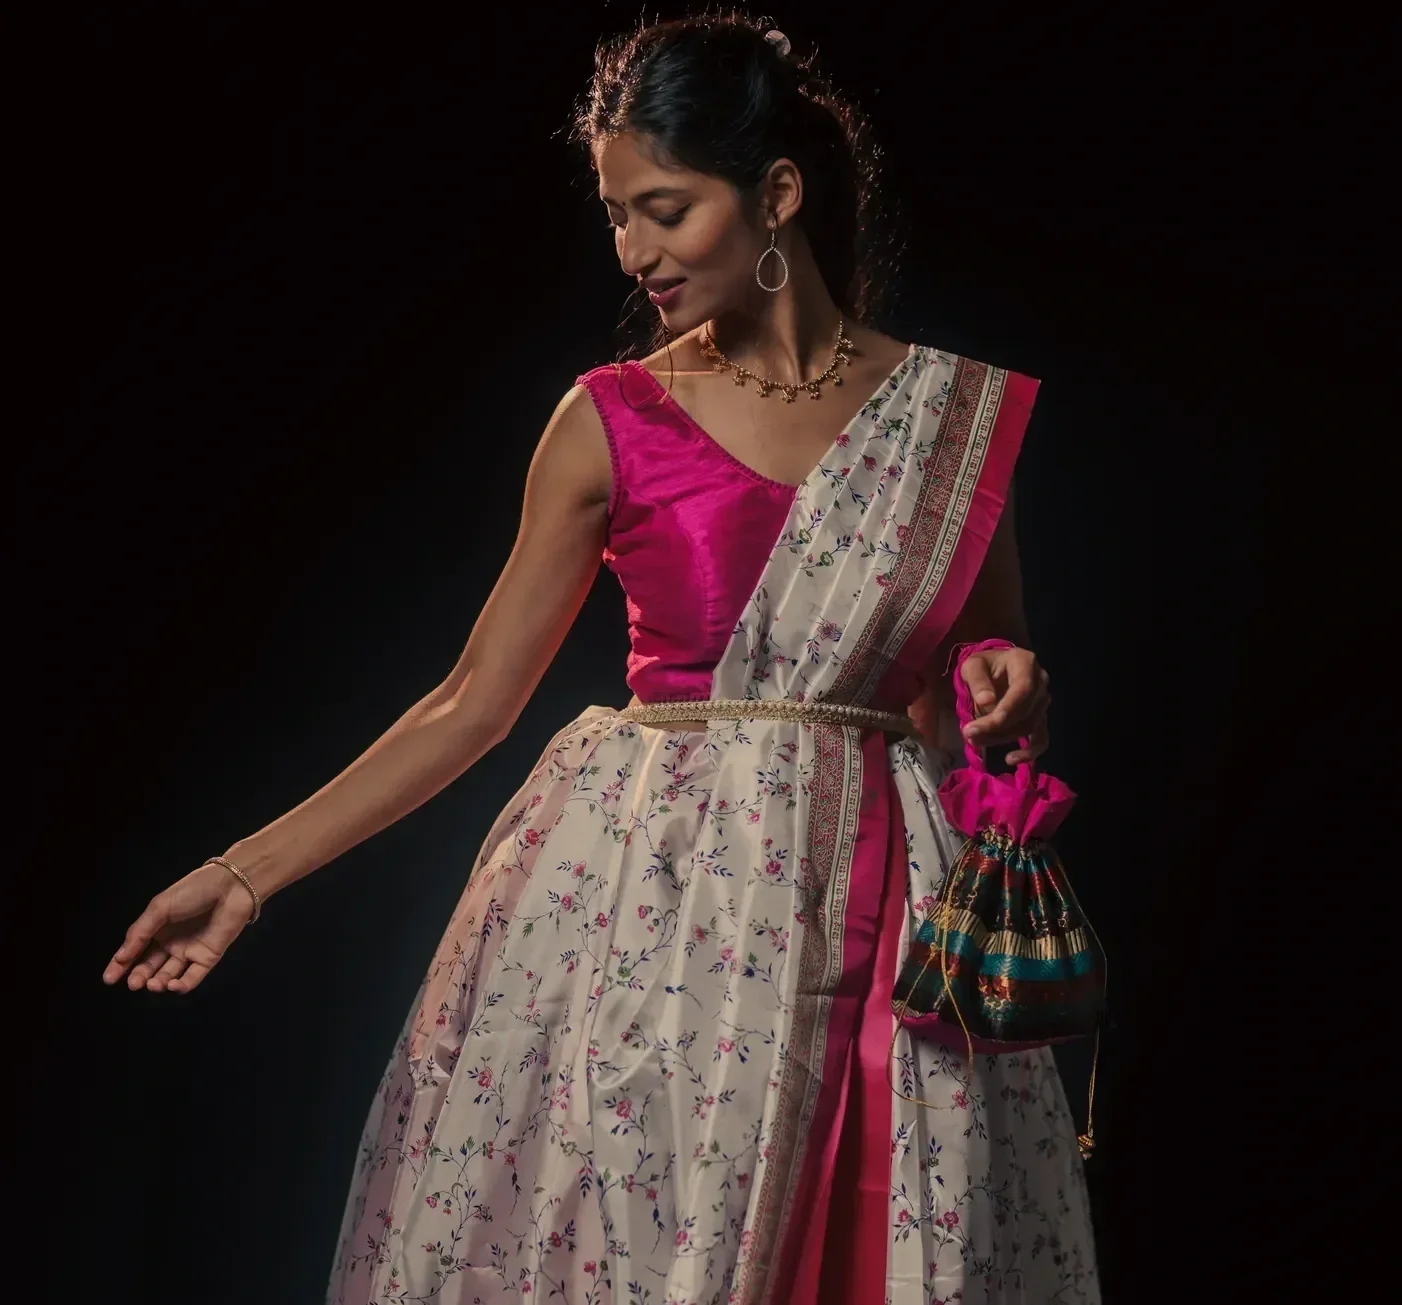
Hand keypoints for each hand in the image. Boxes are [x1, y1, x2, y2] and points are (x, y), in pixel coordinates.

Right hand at [102, 861, 256, 993]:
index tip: (108, 979)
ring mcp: (190, 951)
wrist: (231, 886)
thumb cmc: (194, 891)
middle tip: (133, 984)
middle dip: (140, 977)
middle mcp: (172, 942)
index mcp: (158, 928)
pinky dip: (182, 986)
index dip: (121, 965)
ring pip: (169, 975)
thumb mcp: (160, 908)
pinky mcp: (208, 957)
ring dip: (159, 983)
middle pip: (150, 966)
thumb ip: (141, 932)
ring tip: (152, 985)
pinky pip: (193, 977)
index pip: (135, 951)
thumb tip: (120, 957)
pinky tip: (172, 986)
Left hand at [959, 645, 1050, 764]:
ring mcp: (1043, 701)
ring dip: (1000, 738)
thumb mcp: (972, 665)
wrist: (995, 668)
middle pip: (1024, 712)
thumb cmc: (984, 665)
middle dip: (995, 727)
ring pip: (1027, 727)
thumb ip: (978, 680)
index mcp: (1025, 663)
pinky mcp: (1041, 718)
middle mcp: (1041, 682)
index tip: (985, 724)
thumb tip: (987, 702)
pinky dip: (1028, 752)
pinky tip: (1010, 759)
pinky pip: (1041, 739)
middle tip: (969, 733)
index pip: (1022, 690)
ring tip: (975, 740)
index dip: (1006, 710)